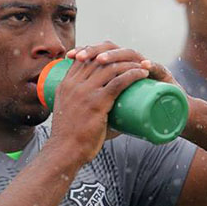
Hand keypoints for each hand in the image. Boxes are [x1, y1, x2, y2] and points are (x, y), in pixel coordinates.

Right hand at [51, 41, 149, 162]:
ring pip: (111, 67)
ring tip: (142, 66)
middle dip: (118, 56)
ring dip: (129, 63)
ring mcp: (85, 92)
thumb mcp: (71, 115)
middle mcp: (73, 84)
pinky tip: (143, 73)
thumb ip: (88, 109)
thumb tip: (112, 114)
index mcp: (64, 85)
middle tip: (134, 61)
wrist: (64, 152)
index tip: (115, 58)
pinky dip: (133, 75)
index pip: (83, 58)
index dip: (100, 53)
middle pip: (98, 59)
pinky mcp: (97, 102)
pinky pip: (118, 82)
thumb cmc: (70, 139)